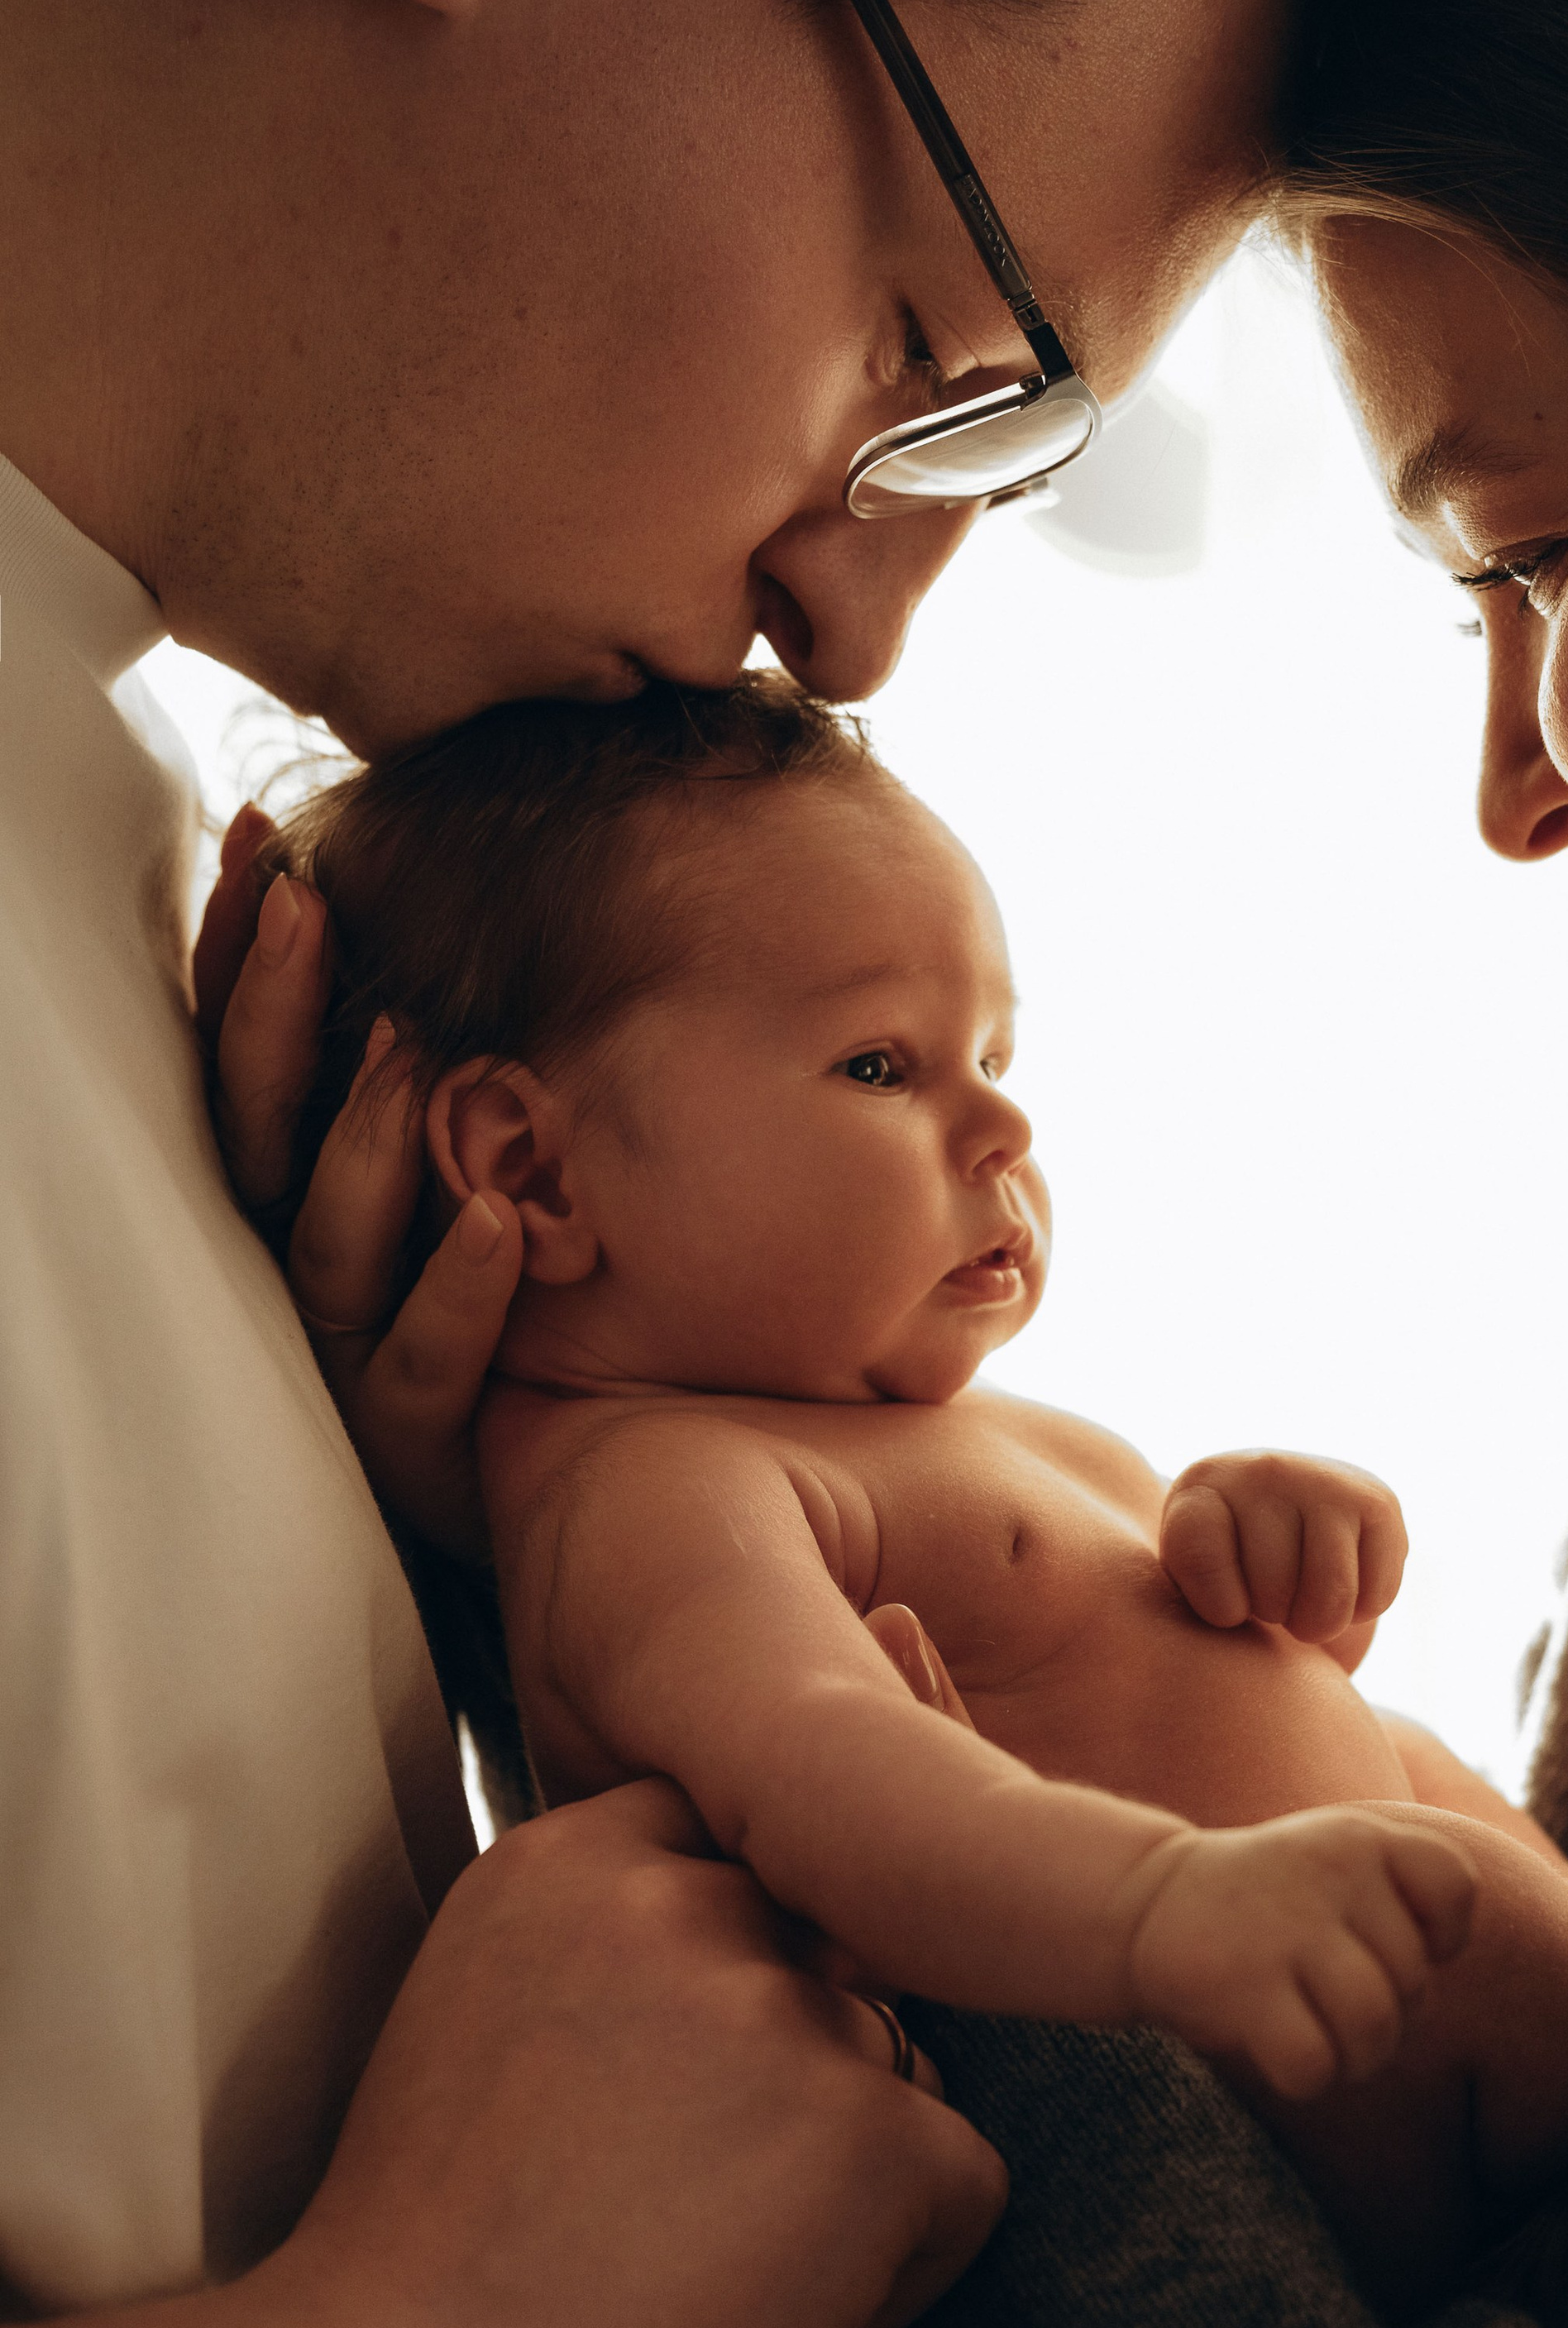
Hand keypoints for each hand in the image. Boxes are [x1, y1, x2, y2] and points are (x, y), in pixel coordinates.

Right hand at [196, 807, 518, 1554]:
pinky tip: (501, 1224)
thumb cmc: (513, 1309)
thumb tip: (449, 907)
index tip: (259, 840)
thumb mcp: (476, 1164)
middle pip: (256, 1131)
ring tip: (407, 1044)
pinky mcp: (412, 1444)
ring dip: (362, 1142)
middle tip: (302, 906)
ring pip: (325, 1245)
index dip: (237, 958)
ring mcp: (345, 1358)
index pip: (246, 1058)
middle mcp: (299, 1265)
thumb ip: (447, 1062)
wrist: (570, 1487)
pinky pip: (423, 1366)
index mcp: (300, 1188)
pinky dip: (456, 1294)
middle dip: (270, 1016)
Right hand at [266, 1778, 1006, 2327]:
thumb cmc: (421, 2273)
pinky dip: (898, 2274)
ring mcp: (784, 2011)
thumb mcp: (481, 2022)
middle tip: (680, 2210)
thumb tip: (770, 1979)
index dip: (730, 1969)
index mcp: (572, 1860)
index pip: (734, 1850)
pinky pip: (962, 2184)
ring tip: (710, 2281)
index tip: (671, 2081)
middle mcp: (686, 1901)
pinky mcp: (870, 2134)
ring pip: (900, 2067)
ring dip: (843, 2170)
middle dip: (790, 2073)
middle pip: (825, 1957)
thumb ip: (612, 1961)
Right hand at [1117, 1807, 1476, 2103]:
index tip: (1387, 1944)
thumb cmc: (1263, 1901)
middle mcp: (1333, 1871)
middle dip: (1387, 2018)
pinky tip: (1275, 2049)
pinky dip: (1305, 2076)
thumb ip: (1401, 1897)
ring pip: (1374, 2029)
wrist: (1144, 1902)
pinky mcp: (1244, 1983)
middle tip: (1331, 2003)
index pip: (1456, 1885)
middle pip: (1415, 1985)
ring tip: (1321, 2038)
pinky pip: (1316, 2064)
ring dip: (1355, 2058)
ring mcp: (1288, 1926)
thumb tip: (1436, 1982)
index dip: (1441, 1937)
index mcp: (1363, 1836)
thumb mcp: (1336, 1862)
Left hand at [1160, 1451, 1407, 1650]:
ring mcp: (1325, 1480)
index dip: (1217, 1607)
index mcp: (1202, 1486)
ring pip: (1330, 1596)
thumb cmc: (1228, 1575)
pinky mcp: (1378, 1502)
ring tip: (1301, 1599)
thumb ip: (1181, 1595)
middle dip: (1271, 1615)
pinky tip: (1343, 1584)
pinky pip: (1378, 1595)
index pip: (1197, 1555)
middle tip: (1268, 1596)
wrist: (1290, 1531)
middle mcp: (1264, 1470)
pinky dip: (1361, 1610)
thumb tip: (1231, 1615)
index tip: (1226, 1607)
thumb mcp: (1188, 1582)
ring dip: (1317, 1622)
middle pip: (1271, 1590)